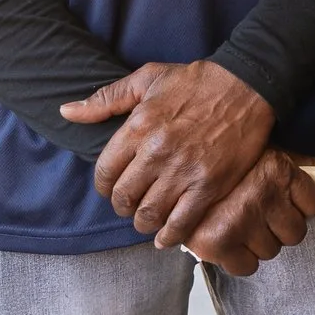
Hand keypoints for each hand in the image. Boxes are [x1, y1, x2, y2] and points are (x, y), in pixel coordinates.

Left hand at [62, 59, 275, 247]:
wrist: (248, 85)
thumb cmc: (197, 81)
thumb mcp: (148, 78)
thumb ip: (105, 99)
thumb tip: (67, 112)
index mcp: (138, 128)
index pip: (105, 173)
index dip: (105, 186)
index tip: (112, 188)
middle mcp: (156, 153)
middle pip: (124, 198)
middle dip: (123, 206)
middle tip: (132, 204)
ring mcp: (183, 172)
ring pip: (149, 215)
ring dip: (144, 222)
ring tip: (148, 218)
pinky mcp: (209, 185)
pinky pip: (181, 222)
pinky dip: (170, 236)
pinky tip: (166, 236)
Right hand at [179, 148, 314, 276]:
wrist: (179, 169)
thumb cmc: (233, 165)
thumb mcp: (273, 156)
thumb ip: (311, 165)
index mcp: (279, 170)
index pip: (313, 206)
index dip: (299, 208)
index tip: (282, 204)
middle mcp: (263, 195)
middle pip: (295, 233)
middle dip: (280, 227)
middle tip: (261, 217)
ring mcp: (240, 220)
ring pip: (272, 250)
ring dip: (260, 243)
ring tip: (244, 226)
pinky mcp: (217, 242)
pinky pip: (247, 267)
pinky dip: (241, 260)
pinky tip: (232, 242)